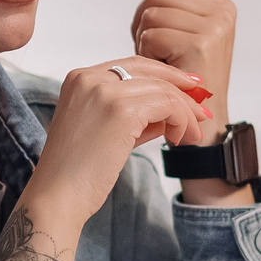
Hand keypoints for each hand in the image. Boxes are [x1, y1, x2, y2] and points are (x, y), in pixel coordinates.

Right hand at [21, 56, 212, 234]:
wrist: (58, 196)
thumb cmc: (76, 171)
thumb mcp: (105, 131)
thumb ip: (134, 115)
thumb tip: (169, 112)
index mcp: (80, 78)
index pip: (132, 65)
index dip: (164, 75)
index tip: (188, 89)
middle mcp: (90, 78)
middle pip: (150, 71)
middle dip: (181, 89)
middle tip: (201, 109)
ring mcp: (105, 92)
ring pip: (163, 89)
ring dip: (185, 112)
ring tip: (191, 135)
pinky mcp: (121, 110)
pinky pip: (167, 105)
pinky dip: (181, 120)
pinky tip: (180, 138)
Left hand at [130, 0, 234, 140]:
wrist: (197, 124)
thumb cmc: (180, 74)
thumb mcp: (177, 24)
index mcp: (219, 3)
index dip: (153, 10)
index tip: (164, 39)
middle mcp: (223, 11)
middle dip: (146, 23)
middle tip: (160, 53)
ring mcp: (216, 26)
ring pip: (152, 12)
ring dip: (146, 41)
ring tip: (164, 63)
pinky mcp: (203, 42)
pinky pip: (153, 32)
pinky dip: (149, 53)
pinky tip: (164, 70)